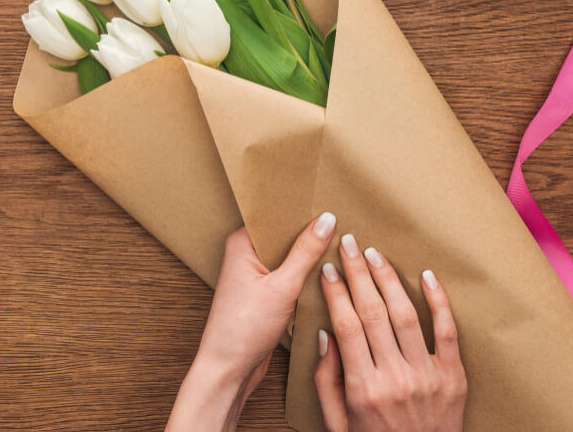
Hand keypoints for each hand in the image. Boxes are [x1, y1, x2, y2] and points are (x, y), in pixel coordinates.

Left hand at [167, 212, 337, 430]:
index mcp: (242, 242)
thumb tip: (326, 220)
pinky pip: (289, 275)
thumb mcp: (282, 287)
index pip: (276, 213)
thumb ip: (305, 252)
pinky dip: (305, 275)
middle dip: (310, 232)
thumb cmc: (243, 329)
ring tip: (340, 248)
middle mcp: (246, 254)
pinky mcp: (264, 292)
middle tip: (343, 224)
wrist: (228, 369)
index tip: (330, 202)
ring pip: (290, 256)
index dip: (302, 208)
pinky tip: (326, 274)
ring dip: (310, 256)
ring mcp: (255, 274)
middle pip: (285, 233)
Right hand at [315, 234, 466, 431]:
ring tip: (375, 254)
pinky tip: (426, 276)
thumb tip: (324, 334)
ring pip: (406, 315)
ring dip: (389, 279)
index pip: (347, 325)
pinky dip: (438, 301)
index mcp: (363, 388)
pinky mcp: (453, 377)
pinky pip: (447, 332)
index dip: (336, 292)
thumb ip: (326, 379)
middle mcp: (395, 378)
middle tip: (349, 244)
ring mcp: (427, 376)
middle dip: (358, 273)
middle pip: (373, 312)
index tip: (328, 269)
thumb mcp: (337, 422)